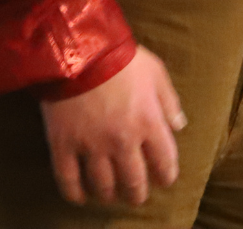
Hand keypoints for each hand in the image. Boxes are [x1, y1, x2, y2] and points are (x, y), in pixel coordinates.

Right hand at [40, 46, 185, 206]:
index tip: (164, 179)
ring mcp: (91, 146)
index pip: (164, 163)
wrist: (77, 46)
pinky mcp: (63, 144)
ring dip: (110, 194)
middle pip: (134, 182)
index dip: (166, 175)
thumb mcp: (155, 70)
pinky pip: (68, 180)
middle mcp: (122, 141)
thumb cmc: (120, 55)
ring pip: (104, 186)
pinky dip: (75, 194)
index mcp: (148, 123)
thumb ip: (169, 100)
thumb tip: (179, 125)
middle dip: (137, 193)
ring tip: (110, 193)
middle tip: (136, 194)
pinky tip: (80, 197)